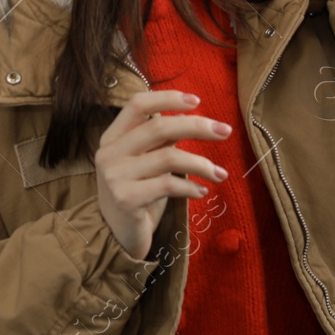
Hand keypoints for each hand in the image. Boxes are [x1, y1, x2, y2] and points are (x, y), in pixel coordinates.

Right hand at [94, 90, 230, 260]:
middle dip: (197, 126)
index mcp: (112, 137)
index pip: (137, 104)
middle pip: (158, 127)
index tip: (197, 101)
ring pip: (168, 157)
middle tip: (226, 131)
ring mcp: (115, 176)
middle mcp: (109, 153)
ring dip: (202, 163)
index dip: (167, 98)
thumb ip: (161, 139)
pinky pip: (168, 185)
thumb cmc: (137, 193)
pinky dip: (191, 186)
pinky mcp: (126, 199)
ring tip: (220, 173)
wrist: (116, 236)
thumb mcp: (146, 161)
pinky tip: (202, 191)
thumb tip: (192, 116)